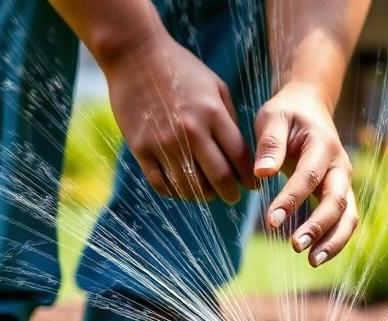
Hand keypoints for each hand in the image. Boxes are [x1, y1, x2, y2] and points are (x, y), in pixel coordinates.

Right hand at [105, 34, 255, 202]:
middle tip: (233, 197)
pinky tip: (183, 189)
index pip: (239, 158)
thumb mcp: (215, 86)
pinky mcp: (141, 148)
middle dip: (231, 194)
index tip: (252, 186)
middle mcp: (191, 131)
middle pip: (219, 178)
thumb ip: (229, 120)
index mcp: (213, 114)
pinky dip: (176, 192)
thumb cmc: (180, 69)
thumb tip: (240, 155)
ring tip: (208, 194)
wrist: (135, 55)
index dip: (249, 178)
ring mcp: (164, 142)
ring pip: (191, 187)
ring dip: (204, 196)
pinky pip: (162, 184)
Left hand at [255, 83, 357, 266]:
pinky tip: (315, 257)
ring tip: (312, 261)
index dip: (292, 200)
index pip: (309, 177)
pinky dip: (334, 240)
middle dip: (318, 226)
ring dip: (334, 241)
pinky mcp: (340, 194)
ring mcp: (343, 182)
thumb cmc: (287, 113)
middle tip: (294, 246)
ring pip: (348, 216)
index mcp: (323, 145)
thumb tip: (262, 173)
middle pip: (336, 201)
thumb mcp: (272, 117)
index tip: (271, 221)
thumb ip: (269, 144)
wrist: (309, 106)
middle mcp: (340, 166)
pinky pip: (344, 221)